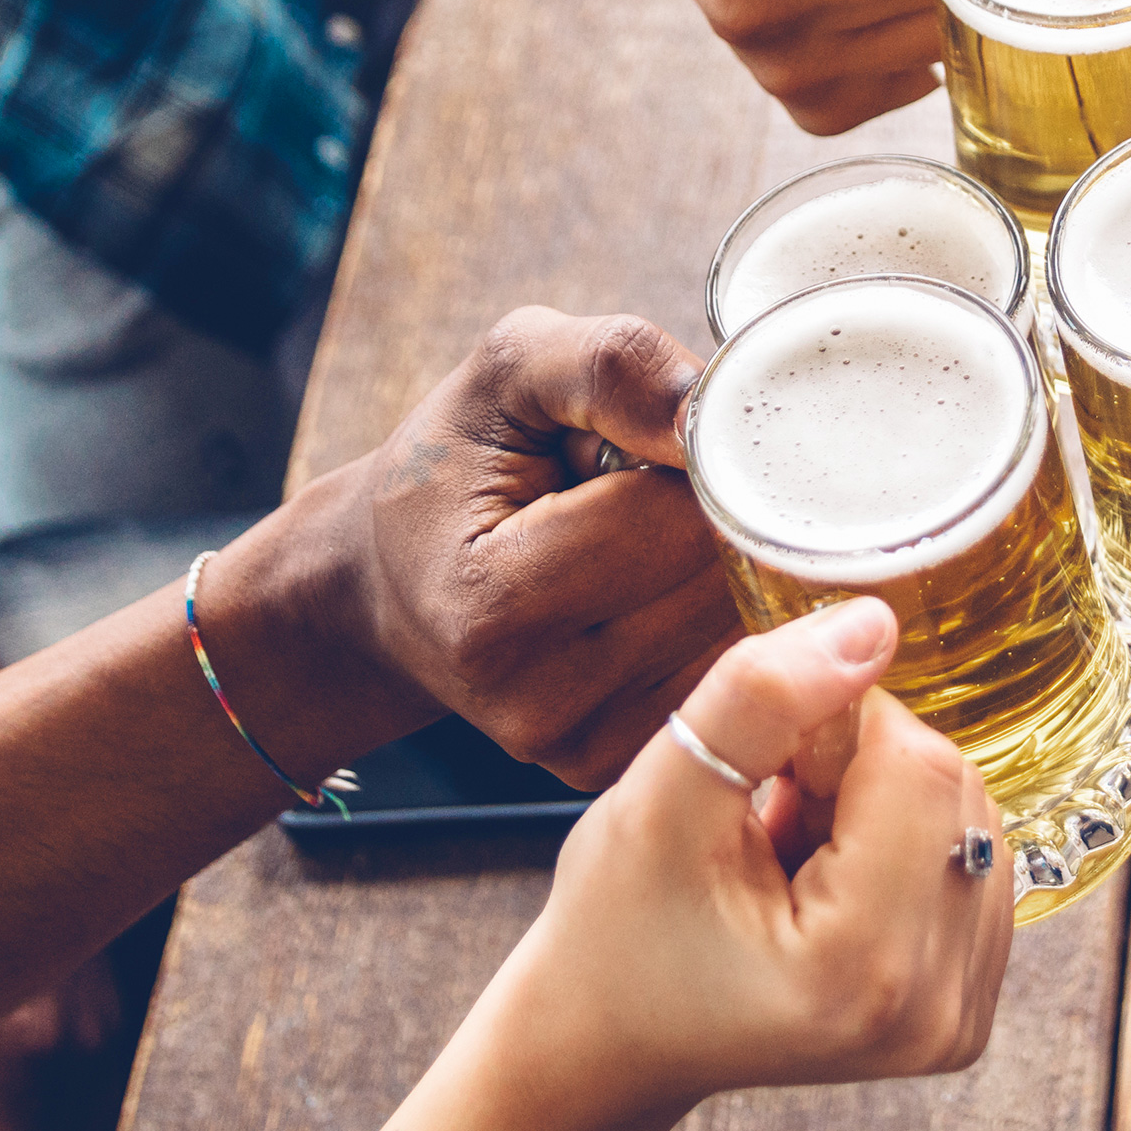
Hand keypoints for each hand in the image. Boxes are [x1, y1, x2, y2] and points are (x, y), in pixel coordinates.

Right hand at [285, 308, 745, 787]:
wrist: (390, 585)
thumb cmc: (453, 467)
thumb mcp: (507, 374)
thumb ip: (611, 366)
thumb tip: (714, 411)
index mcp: (493, 603)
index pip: (677, 521)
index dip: (706, 459)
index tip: (678, 432)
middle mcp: (538, 698)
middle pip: (721, 583)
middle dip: (724, 513)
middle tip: (659, 484)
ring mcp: (581, 745)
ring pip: (741, 635)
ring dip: (726, 569)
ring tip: (649, 540)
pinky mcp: (618, 765)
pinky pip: (729, 681)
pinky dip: (720, 623)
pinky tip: (661, 590)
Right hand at [383, 601, 1013, 1130]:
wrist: (609, 1039)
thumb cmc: (619, 931)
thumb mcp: (661, 798)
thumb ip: (761, 698)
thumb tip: (872, 623)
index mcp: (862, 968)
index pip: (918, 762)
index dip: (839, 725)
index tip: (767, 761)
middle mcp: (933, 1009)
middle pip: (954, 788)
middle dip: (862, 768)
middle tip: (770, 808)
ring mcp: (955, 1020)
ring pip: (968, 817)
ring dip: (883, 805)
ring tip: (793, 848)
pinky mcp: (962, 1014)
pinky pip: (971, 865)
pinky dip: (902, 846)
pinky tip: (828, 875)